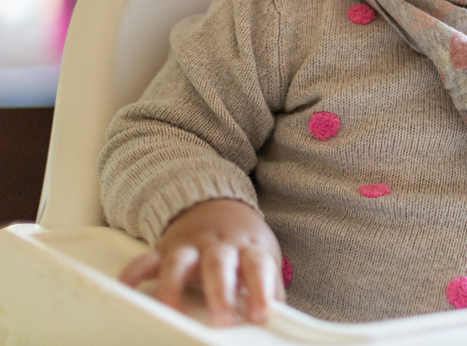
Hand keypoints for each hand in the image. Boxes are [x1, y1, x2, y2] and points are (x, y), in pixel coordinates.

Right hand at [118, 198, 284, 325]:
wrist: (219, 205)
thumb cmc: (244, 241)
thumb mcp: (263, 257)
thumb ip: (270, 287)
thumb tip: (282, 320)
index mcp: (247, 247)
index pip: (258, 266)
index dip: (261, 290)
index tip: (260, 315)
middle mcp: (218, 244)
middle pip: (219, 263)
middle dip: (220, 292)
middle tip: (222, 321)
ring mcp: (190, 246)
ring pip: (180, 261)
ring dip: (174, 287)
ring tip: (171, 312)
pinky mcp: (165, 250)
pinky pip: (145, 260)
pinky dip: (133, 274)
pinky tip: (125, 290)